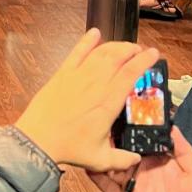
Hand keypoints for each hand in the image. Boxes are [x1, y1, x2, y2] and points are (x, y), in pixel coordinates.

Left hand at [14, 29, 158, 170]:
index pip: (130, 74)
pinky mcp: (62, 74)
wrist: (37, 140)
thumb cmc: (68, 148)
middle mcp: (94, 85)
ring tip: (125, 46)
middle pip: (117, 57)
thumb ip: (122, 159)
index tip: (154, 54)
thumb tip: (136, 159)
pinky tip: (94, 32)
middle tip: (140, 51)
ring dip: (115, 46)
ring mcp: (77, 77)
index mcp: (107, 103)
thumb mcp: (100, 159)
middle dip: (131, 50)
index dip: (144, 61)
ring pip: (99, 53)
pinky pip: (76, 53)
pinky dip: (86, 41)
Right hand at [90, 127, 191, 191]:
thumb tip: (171, 126)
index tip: (119, 115)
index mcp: (156, 159)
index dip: (129, 128)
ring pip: (109, 164)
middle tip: (100, 127)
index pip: (138, 139)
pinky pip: (105, 185)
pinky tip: (90, 164)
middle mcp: (140, 168)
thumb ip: (182, 150)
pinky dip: (96, 175)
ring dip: (101, 154)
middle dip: (110, 138)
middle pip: (120, 149)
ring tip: (94, 144)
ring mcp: (130, 182)